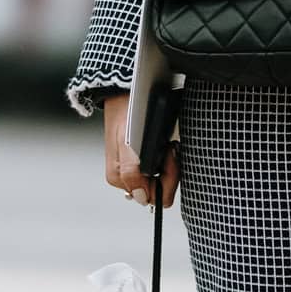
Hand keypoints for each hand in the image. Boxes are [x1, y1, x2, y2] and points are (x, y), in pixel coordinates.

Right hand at [103, 94, 178, 208]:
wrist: (123, 95)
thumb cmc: (125, 114)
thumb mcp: (126, 143)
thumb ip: (132, 172)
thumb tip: (140, 196)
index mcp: (120, 178)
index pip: (152, 196)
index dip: (166, 179)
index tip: (168, 155)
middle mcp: (126, 178)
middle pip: (158, 190)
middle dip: (169, 172)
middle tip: (169, 148)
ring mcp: (133, 170)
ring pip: (161, 180)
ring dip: (169, 164)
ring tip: (166, 145)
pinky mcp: (140, 161)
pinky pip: (159, 170)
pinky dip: (166, 158)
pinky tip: (164, 145)